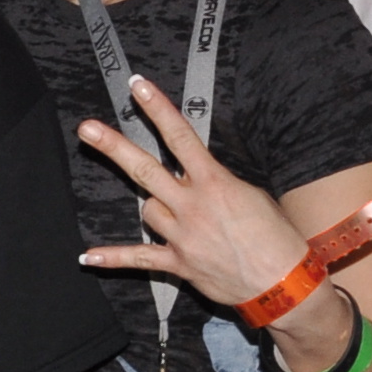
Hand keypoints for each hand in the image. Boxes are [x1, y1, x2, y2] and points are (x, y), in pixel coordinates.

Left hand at [78, 76, 317, 310]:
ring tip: (181, 215)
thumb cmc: (277, 237)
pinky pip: (139, 257)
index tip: (138, 87)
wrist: (284, 283)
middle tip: (87, 129)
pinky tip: (87, 255)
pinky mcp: (179, 263)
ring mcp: (182, 235)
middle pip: (145, 170)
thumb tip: (199, 175)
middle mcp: (193, 206)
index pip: (180, 137)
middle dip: (114, 147)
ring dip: (155, 206)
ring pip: (148, 210)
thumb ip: (219, 182)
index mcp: (215, 183)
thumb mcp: (254, 195)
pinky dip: (114, 257)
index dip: (157, 109)